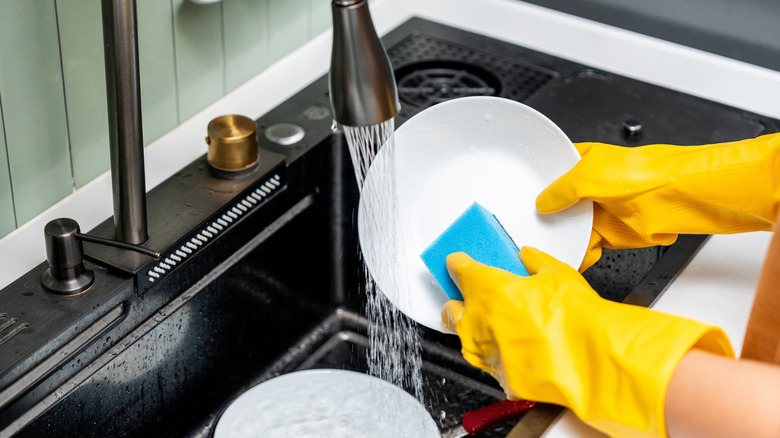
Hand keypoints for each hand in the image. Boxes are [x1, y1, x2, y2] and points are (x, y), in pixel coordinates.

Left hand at [442, 247, 733, 436]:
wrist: (590, 362)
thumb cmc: (574, 316)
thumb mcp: (558, 274)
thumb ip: (536, 263)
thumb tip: (528, 256)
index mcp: (486, 289)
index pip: (458, 270)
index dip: (458, 263)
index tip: (458, 261)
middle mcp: (477, 322)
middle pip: (451, 310)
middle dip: (457, 303)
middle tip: (472, 298)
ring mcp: (485, 353)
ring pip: (466, 341)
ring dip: (476, 332)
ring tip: (495, 327)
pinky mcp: (499, 378)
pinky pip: (492, 364)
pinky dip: (500, 357)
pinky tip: (517, 353)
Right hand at [536, 134, 779, 270]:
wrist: (677, 199)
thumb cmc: (642, 174)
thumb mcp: (587, 175)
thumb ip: (560, 190)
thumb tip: (542, 203)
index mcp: (582, 163)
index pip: (552, 172)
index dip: (536, 184)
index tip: (518, 195)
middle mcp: (589, 187)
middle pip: (558, 205)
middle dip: (543, 217)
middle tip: (523, 227)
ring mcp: (599, 212)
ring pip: (570, 228)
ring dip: (558, 238)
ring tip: (536, 247)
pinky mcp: (610, 235)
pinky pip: (585, 247)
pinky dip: (576, 255)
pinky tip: (562, 258)